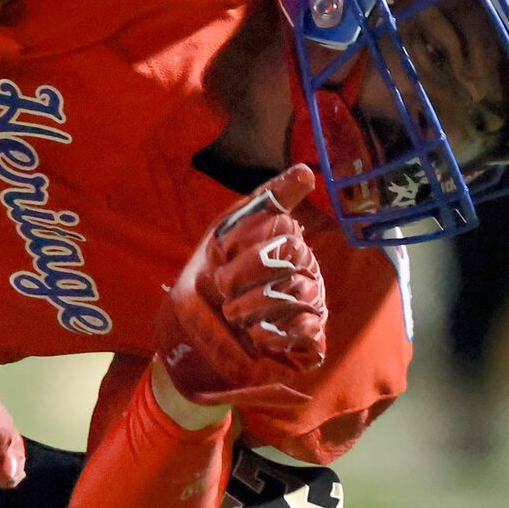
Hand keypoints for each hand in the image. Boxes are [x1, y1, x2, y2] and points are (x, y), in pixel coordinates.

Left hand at [157, 162, 329, 409]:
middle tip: (224, 288)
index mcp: (290, 242)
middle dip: (245, 275)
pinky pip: (306, 330)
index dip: (244, 244)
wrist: (196, 330)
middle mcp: (306, 270)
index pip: (282, 230)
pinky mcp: (310, 337)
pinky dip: (274, 334)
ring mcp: (312, 303)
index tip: (222, 252)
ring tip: (233, 313)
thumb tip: (306, 171)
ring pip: (296, 294)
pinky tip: (255, 334)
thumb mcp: (231, 228)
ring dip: (252, 306)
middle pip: (290, 260)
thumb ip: (268, 199)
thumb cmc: (215, 274)